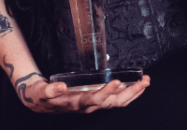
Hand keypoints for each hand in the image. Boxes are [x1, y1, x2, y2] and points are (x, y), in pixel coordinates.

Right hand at [15, 72, 150, 113]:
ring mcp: (93, 104)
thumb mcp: (42, 92)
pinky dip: (127, 92)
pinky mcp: (95, 100)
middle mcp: (88, 106)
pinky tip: (135, 85)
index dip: (106, 92)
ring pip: (117, 102)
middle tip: (144, 81)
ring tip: (145, 82)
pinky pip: (115, 99)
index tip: (117, 81)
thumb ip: (50, 90)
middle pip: (114, 103)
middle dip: (131, 93)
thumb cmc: (42, 96)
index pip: (95, 99)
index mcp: (77, 103)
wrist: (40, 102)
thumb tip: (60, 86)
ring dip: (133, 93)